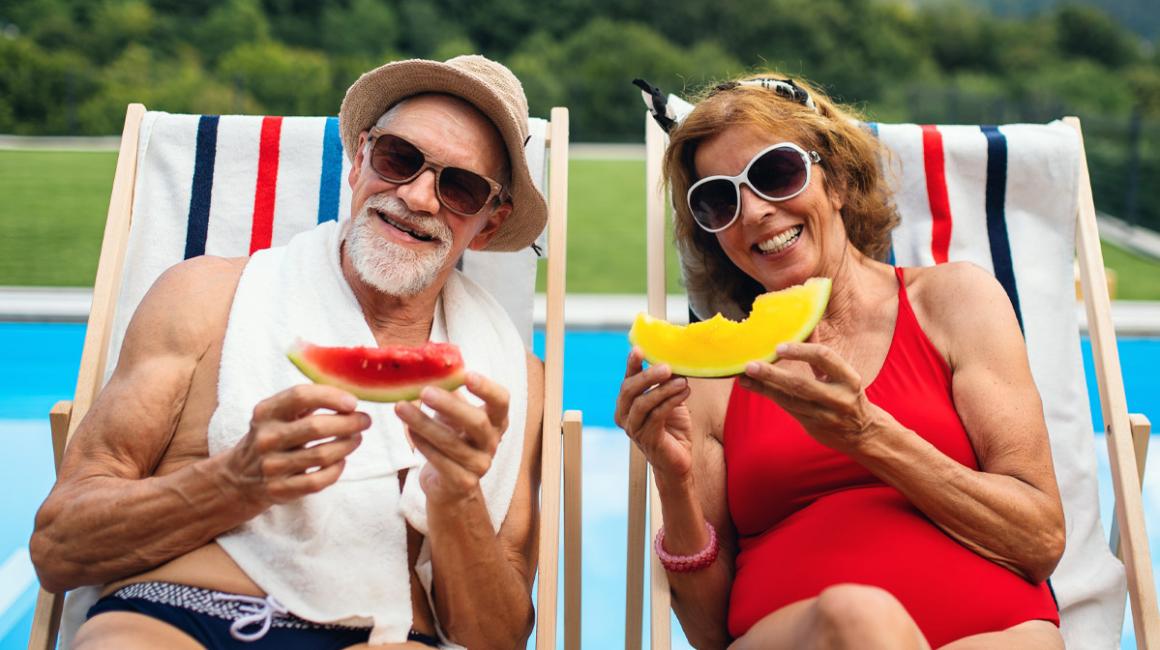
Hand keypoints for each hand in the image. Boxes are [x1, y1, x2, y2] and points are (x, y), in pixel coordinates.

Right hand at [226, 384, 368, 507]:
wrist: (240, 477)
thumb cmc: (272, 437)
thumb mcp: (278, 414)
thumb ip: (307, 401)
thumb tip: (349, 392)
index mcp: (266, 412)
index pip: (300, 396)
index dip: (331, 396)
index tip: (353, 402)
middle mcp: (266, 438)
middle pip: (316, 427)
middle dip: (349, 423)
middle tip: (364, 421)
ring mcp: (271, 466)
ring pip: (322, 455)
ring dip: (347, 445)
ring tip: (356, 438)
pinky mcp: (280, 490)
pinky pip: (318, 481)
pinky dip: (336, 470)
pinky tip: (341, 461)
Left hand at [395, 372, 509, 505]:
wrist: (449, 484)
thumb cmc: (452, 439)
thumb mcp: (453, 413)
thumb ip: (449, 391)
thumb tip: (431, 362)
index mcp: (495, 420)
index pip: (501, 401)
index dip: (487, 388)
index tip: (467, 374)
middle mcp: (492, 442)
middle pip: (477, 422)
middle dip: (450, 405)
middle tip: (424, 391)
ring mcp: (480, 465)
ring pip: (452, 443)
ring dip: (424, 423)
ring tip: (400, 407)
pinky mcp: (463, 482)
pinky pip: (441, 462)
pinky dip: (423, 445)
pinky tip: (409, 431)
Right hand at [614, 347, 693, 486]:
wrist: (678, 461)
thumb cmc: (673, 429)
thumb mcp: (668, 400)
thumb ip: (666, 383)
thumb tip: (676, 359)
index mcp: (626, 404)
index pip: (627, 380)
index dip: (631, 365)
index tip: (639, 349)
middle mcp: (625, 416)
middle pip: (629, 390)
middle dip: (647, 376)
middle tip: (666, 366)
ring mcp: (634, 429)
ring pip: (642, 403)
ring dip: (663, 389)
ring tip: (682, 380)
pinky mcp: (647, 438)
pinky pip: (657, 415)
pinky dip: (671, 401)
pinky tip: (685, 391)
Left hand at [738, 343, 886, 452]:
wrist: (863, 433)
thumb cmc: (847, 394)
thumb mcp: (842, 374)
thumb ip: (821, 354)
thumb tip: (806, 324)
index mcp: (849, 378)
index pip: (824, 358)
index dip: (801, 351)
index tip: (779, 347)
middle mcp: (839, 398)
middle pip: (801, 384)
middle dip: (773, 374)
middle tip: (751, 365)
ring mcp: (825, 415)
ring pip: (790, 400)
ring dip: (764, 387)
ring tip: (743, 376)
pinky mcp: (813, 425)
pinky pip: (787, 408)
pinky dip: (768, 395)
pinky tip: (751, 386)